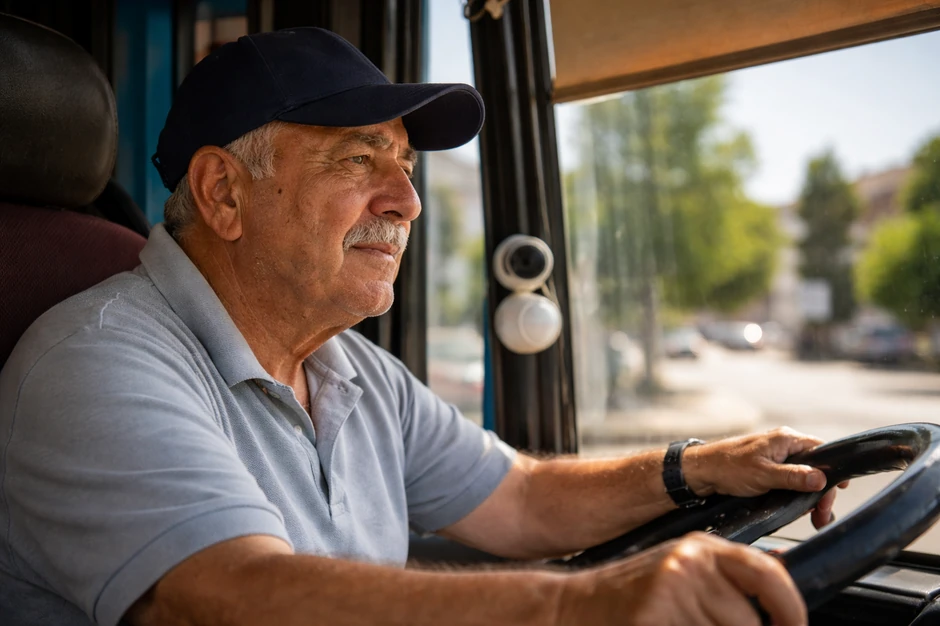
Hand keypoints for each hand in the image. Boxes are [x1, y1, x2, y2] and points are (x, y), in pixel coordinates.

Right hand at [557, 532, 805, 625]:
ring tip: (678, 625)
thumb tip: (782, 576)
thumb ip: (727, 578)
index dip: (791, 610)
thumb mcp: (682, 573)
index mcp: (703, 548)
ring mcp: (671, 587)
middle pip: (750, 621)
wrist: (574, 605)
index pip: (769, 574)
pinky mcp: (655, 612)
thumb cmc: (630, 595)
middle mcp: (690, 561)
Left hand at [683, 427, 847, 528]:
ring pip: (804, 477)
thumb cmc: (729, 467)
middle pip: (815, 468)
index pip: (821, 450)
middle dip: (821, 492)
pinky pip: (791, 482)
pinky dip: (798, 496)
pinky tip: (800, 511)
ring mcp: (777, 458)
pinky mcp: (769, 470)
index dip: (833, 470)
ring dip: (811, 497)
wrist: (702, 472)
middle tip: (822, 515)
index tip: (839, 490)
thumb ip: (793, 477)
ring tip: (815, 518)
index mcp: (786, 439)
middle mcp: (784, 446)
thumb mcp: (764, 474)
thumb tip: (821, 479)